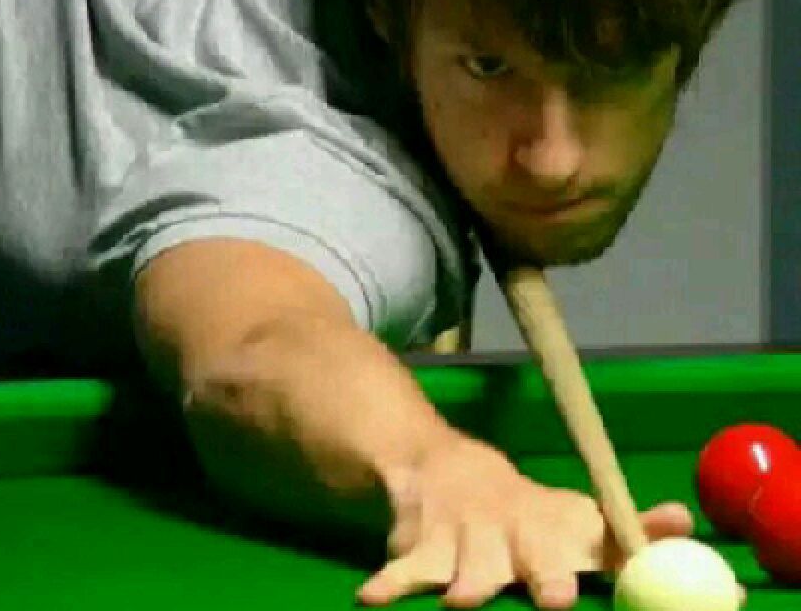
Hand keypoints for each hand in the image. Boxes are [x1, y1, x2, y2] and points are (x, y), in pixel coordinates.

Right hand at [357, 432, 693, 608]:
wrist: (444, 467)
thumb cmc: (524, 513)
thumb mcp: (575, 517)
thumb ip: (627, 529)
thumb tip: (690, 524)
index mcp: (553, 528)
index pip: (588, 542)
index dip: (607, 557)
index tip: (607, 578)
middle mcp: (510, 530)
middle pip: (528, 557)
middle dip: (541, 576)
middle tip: (556, 598)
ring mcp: (462, 537)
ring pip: (463, 566)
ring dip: (464, 583)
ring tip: (461, 603)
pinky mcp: (420, 547)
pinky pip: (402, 569)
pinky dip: (389, 582)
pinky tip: (372, 597)